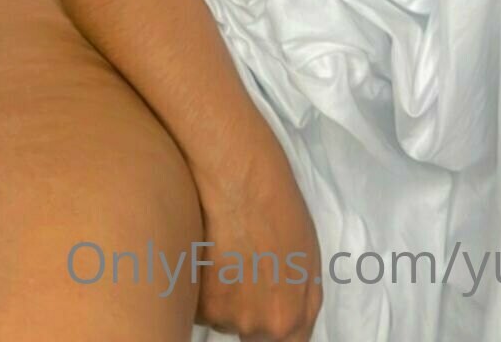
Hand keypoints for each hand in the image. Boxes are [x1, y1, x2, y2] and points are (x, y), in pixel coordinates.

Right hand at [190, 126, 323, 339]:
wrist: (237, 174)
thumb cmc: (279, 206)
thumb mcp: (308, 257)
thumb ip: (301, 302)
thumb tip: (291, 329)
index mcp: (289, 317)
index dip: (277, 331)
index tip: (271, 314)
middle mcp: (255, 324)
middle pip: (251, 333)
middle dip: (250, 307)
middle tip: (247, 266)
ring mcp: (221, 313)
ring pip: (222, 316)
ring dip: (224, 293)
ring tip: (228, 248)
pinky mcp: (192, 295)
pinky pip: (198, 300)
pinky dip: (201, 282)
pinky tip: (209, 248)